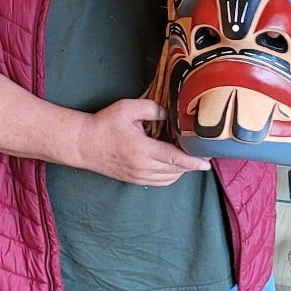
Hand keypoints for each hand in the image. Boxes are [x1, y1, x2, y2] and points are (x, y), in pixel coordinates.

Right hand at [77, 100, 211, 185]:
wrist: (83, 144)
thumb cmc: (104, 124)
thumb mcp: (127, 108)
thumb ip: (151, 108)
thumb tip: (169, 114)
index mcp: (143, 150)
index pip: (175, 160)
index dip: (194, 162)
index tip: (207, 162)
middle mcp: (143, 168)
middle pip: (176, 171)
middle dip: (191, 164)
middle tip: (201, 153)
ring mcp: (138, 176)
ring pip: (169, 179)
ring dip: (181, 170)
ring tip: (188, 157)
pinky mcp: (134, 180)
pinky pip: (160, 182)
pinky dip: (170, 175)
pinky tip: (173, 165)